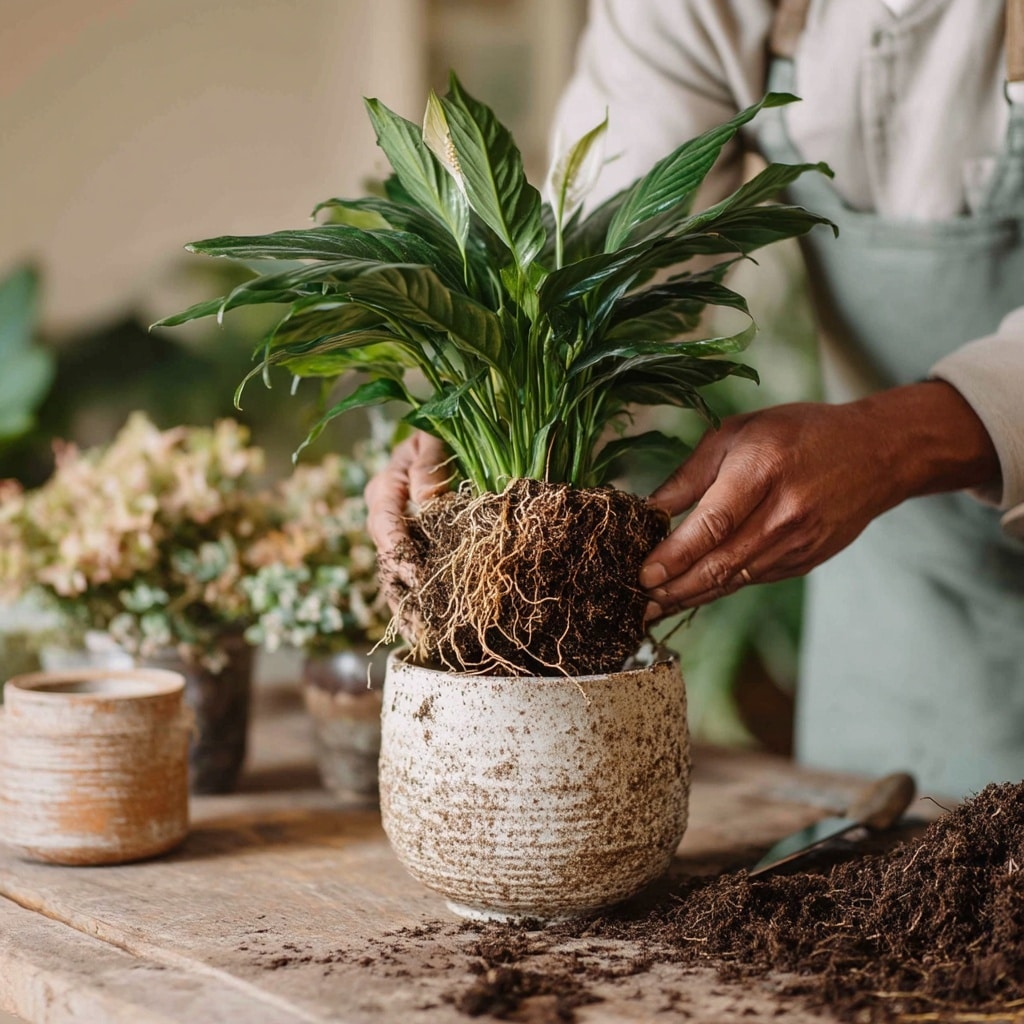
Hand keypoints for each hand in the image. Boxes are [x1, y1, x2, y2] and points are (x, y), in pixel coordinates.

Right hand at [365, 432, 451, 630]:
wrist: (437, 440)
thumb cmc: (436, 436)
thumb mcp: (433, 442)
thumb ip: (430, 466)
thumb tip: (426, 500)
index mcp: (384, 492)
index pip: (386, 528)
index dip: (401, 555)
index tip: (420, 579)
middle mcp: (383, 518)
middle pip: (388, 561)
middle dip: (404, 593)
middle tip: (424, 625)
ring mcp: (395, 535)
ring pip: (394, 576)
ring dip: (409, 606)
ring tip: (425, 637)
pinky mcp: (410, 547)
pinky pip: (408, 578)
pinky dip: (417, 601)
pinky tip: (428, 628)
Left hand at [640, 382, 998, 618]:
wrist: (877, 453)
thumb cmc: (797, 433)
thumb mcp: (738, 434)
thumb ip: (690, 475)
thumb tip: (648, 511)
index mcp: (763, 470)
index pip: (712, 524)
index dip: (675, 556)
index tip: (642, 575)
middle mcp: (783, 513)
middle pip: (720, 563)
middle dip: (673, 589)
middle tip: (635, 603)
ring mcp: (798, 542)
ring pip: (734, 579)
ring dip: (690, 597)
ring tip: (652, 609)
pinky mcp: (805, 560)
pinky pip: (752, 579)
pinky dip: (718, 589)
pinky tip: (689, 594)